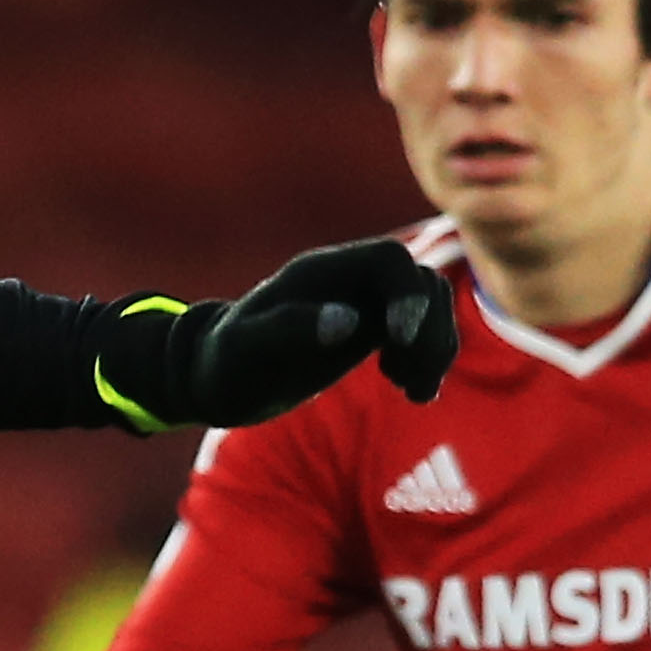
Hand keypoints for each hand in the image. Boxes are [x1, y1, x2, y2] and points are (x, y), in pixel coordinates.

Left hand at [108, 238, 459, 429]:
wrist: (216, 379)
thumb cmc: (225, 362)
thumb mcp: (246, 347)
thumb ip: (290, 328)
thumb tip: (347, 322)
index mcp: (321, 273)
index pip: (389, 260)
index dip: (407, 294)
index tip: (398, 340)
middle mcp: (348, 283)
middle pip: (419, 282)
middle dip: (428, 328)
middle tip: (408, 377)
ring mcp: (362, 304)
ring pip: (427, 307)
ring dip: (434, 346)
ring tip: (412, 389)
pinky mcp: (369, 332)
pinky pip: (419, 332)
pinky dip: (427, 358)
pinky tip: (410, 390)